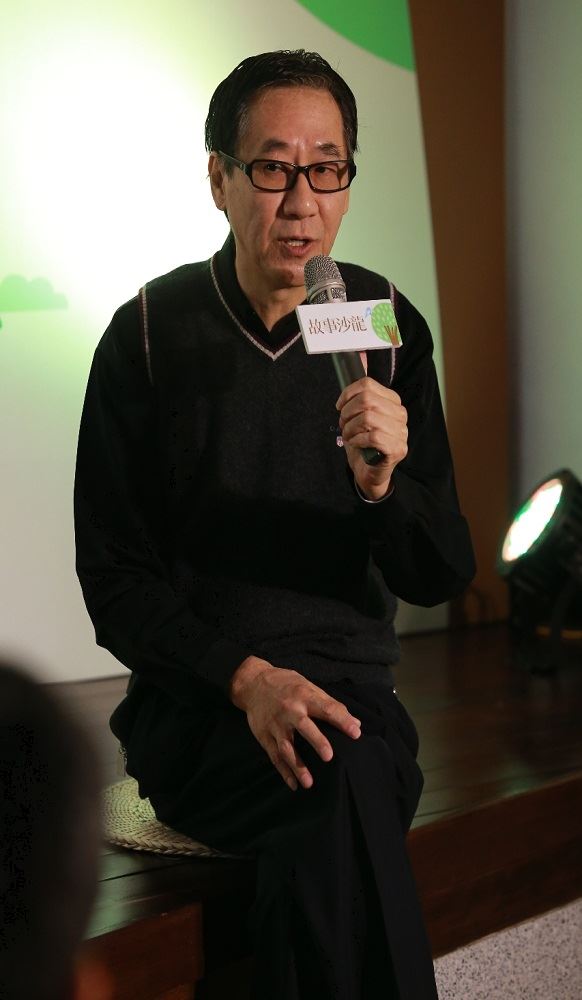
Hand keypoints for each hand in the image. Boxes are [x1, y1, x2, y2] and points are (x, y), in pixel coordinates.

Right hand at [229, 656, 361, 790]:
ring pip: (286, 747)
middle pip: (304, 727)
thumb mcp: (308, 686)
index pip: (326, 708)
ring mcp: (275, 725)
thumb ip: (331, 705)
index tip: (356, 733)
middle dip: (316, 741)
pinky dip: (283, 771)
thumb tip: (356, 723)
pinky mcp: (264, 736)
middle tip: (329, 756)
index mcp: (304, 696)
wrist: (253, 683)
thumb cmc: (287, 685)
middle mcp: (289, 711)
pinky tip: (294, 784)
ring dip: (297, 766)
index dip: (341, 720)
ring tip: (309, 783)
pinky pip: (274, 756)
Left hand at [336, 376, 407, 500]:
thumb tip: (359, 353)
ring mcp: (401, 432)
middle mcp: (401, 414)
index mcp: (392, 401)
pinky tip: (356, 444)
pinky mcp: (398, 449)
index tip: (339, 406)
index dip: (347, 394)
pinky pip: (373, 436)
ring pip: (368, 418)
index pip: (367, 385)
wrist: (369, 472)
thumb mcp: (358, 415)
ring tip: (349, 435)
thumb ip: (359, 392)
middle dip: (347, 413)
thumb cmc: (362, 442)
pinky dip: (357, 440)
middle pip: (366, 400)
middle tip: (343, 424)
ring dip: (351, 428)